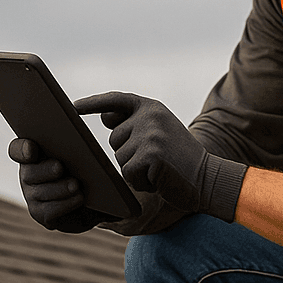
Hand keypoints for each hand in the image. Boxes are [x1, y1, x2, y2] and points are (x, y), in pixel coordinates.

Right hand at [7, 138, 102, 232]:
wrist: (88, 201)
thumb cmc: (80, 171)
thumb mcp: (77, 156)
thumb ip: (71, 147)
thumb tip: (81, 144)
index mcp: (32, 156)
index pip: (17, 150)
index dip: (22, 149)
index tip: (32, 148)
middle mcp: (27, 176)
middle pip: (29, 172)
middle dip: (45, 170)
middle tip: (59, 167)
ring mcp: (32, 196)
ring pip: (41, 193)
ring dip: (60, 188)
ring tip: (75, 185)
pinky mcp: (41, 214)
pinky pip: (51, 210)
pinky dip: (66, 203)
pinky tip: (79, 197)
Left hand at [75, 91, 245, 220]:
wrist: (209, 179)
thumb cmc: (181, 161)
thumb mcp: (160, 133)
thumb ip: (135, 124)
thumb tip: (105, 117)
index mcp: (153, 107)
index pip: (117, 100)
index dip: (94, 103)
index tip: (73, 107)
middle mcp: (151, 116)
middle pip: (114, 138)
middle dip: (128, 154)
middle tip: (156, 160)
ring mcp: (151, 134)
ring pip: (120, 158)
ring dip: (135, 171)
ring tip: (159, 170)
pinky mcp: (150, 155)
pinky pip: (127, 173)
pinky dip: (140, 182)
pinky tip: (159, 180)